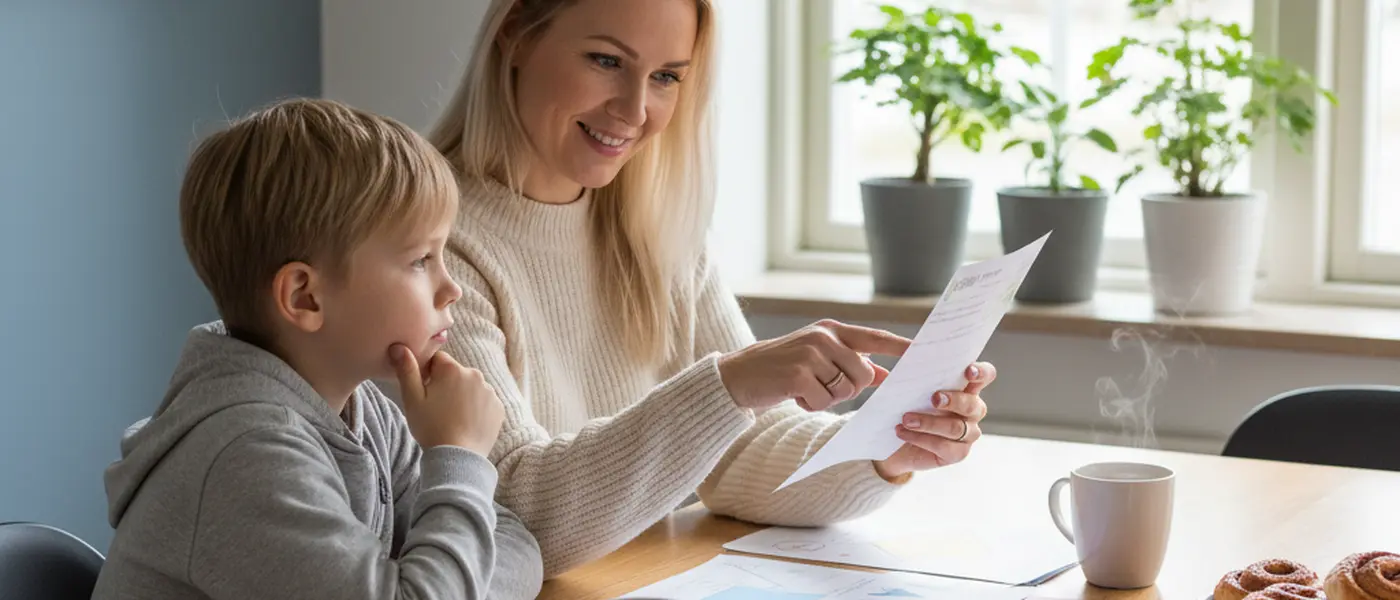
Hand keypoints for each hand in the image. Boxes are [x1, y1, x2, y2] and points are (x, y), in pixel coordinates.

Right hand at [390, 344, 503, 456]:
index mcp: (452, 369)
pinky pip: (484, 402)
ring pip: (471, 387)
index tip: (426, 393)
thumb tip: (399, 346)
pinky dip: (476, 409)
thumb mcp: (412, 399)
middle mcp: (475, 374)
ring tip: (452, 419)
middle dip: (447, 385)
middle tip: (438, 409)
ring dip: (463, 396)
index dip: (428, 374)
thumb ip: (406, 370)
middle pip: (456, 373)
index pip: (437, 360)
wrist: (458, 457)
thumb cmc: (431, 428)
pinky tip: (466, 424)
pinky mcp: (498, 407)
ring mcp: (489, 391)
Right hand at [717, 319, 910, 410]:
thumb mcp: (818, 359)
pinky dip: (811, 405)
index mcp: (831, 330)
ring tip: (804, 388)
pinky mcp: (798, 374)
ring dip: (827, 398)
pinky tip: (793, 395)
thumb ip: (851, 363)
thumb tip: (885, 375)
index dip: (901, 347)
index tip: (924, 352)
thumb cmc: (782, 369)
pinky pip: (824, 402)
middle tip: (821, 386)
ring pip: (845, 390)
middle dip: (847, 389)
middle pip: (864, 374)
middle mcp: (823, 337)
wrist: (738, 376)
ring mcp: (810, 354)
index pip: (875, 338)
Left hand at [873, 362, 994, 480]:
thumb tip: (898, 363)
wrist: (897, 444)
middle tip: (934, 398)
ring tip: (906, 419)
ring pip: (956, 428)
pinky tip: (902, 432)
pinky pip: (944, 446)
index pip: (985, 375)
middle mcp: (972, 411)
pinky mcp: (957, 453)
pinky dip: (920, 438)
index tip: (968, 371)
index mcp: (966, 388)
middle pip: (973, 404)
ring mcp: (968, 434)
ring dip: (929, 422)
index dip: (981, 372)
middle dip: (953, 400)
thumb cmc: (906, 408)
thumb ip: (915, 378)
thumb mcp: (909, 390)